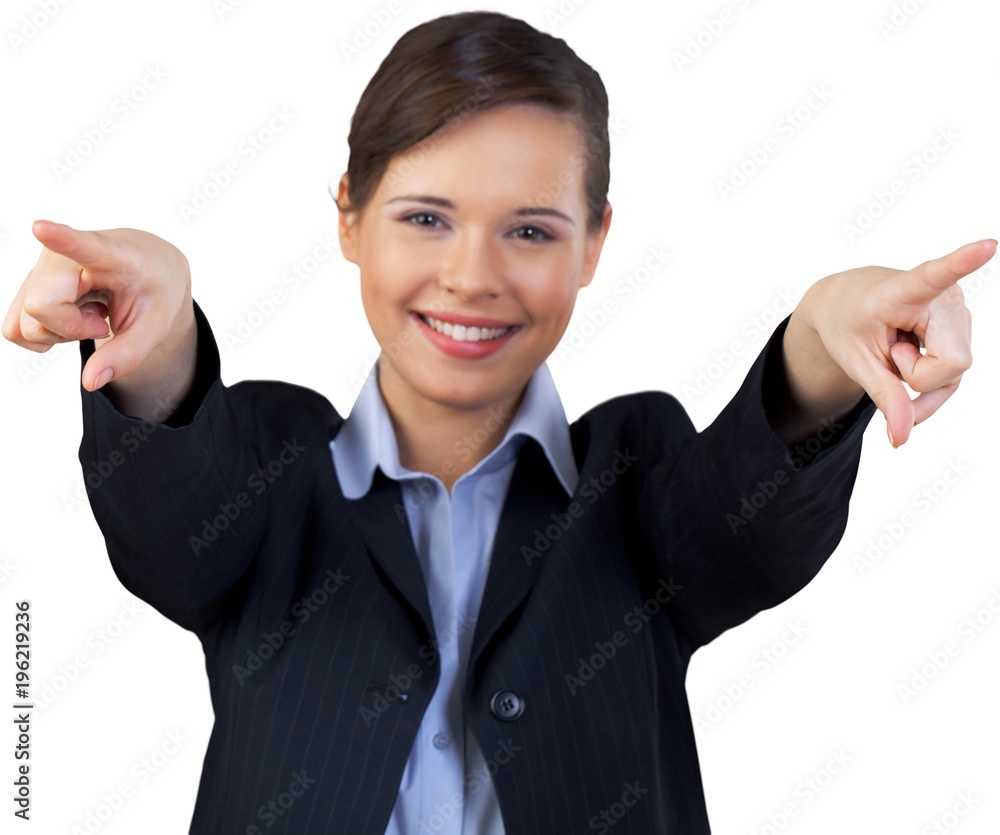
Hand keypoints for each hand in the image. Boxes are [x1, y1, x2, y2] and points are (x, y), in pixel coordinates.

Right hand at [2, 220, 192, 393]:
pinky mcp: (27, 282)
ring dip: (59, 332)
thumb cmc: (153, 289)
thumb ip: (127, 355)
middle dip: (70, 329)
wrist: (147, 263)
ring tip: (91, 311)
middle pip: (41, 306)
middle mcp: (64, 254)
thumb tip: (90, 382)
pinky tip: (74, 313)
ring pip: (25, 322)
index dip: (60, 238)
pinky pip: (17, 327)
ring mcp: (40, 266)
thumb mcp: (156, 325)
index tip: (41, 228)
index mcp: (111, 254)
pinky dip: (47, 333)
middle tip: (102, 318)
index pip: (83, 246)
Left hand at [789, 238, 995, 446]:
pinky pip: (955, 373)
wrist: (847, 303)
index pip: (935, 275)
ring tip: (897, 349)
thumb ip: (883, 396)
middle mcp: (941, 295)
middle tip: (890, 354)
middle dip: (918, 377)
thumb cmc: (846, 325)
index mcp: (902, 290)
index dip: (962, 263)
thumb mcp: (856, 362)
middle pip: (952, 363)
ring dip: (921, 378)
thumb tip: (901, 440)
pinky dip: (929, 382)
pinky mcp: (964, 325)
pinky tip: (909, 363)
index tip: (988, 245)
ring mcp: (958, 310)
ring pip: (955, 373)